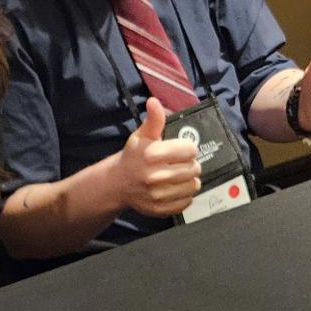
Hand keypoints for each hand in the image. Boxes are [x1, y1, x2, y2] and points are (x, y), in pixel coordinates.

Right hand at [115, 98, 201, 216]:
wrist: (116, 184)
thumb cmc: (133, 157)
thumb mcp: (141, 136)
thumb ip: (153, 120)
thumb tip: (154, 101)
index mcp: (152, 154)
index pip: (190, 150)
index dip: (187, 148)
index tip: (180, 150)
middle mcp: (155, 176)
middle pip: (194, 168)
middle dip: (190, 164)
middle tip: (179, 164)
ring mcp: (158, 195)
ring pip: (193, 186)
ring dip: (189, 181)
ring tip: (179, 177)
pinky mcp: (161, 209)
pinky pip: (187, 202)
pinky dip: (184, 196)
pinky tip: (174, 189)